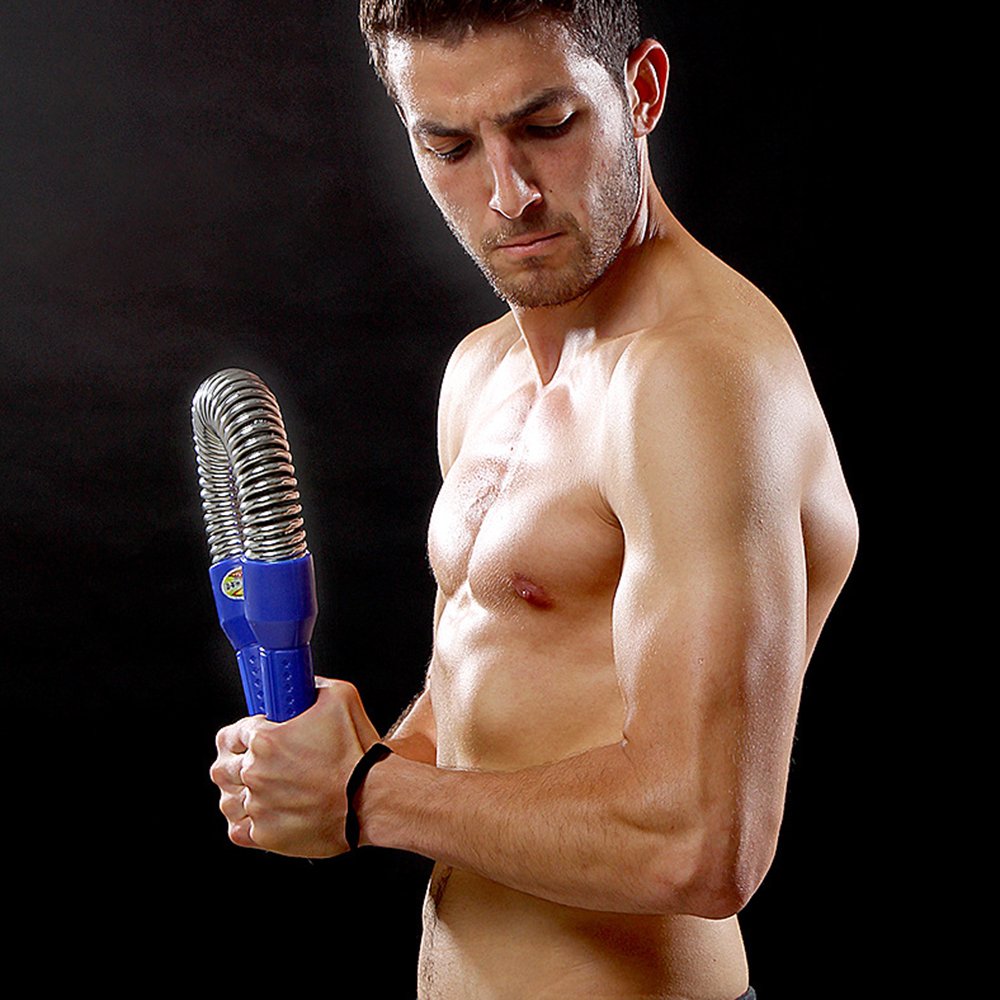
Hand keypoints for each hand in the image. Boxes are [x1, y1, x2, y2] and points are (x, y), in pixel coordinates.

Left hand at [209, 677, 379, 856]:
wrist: (374, 799)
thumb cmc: (359, 751)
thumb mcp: (341, 696)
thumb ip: (313, 686)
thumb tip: (303, 685)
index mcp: (265, 740)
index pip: (230, 735)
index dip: (241, 734)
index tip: (253, 737)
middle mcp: (255, 773)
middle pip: (223, 768)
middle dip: (235, 763)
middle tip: (254, 763)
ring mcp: (258, 807)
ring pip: (228, 800)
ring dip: (239, 793)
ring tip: (258, 790)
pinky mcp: (267, 835)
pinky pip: (238, 830)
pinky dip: (246, 822)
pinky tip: (260, 813)